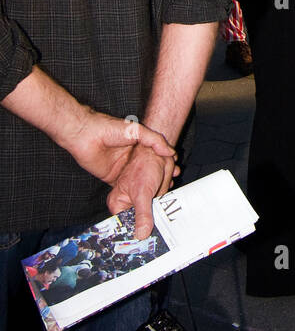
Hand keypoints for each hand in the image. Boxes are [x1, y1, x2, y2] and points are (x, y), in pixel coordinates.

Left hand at [62, 112, 178, 239]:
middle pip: (150, 171)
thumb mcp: (135, 130)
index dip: (166, 165)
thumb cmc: (108, 128)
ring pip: (139, 182)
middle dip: (160, 179)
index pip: (156, 157)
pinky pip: (125, 190)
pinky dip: (133, 196)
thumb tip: (170, 152)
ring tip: (160, 196)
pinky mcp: (112, 179)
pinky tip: (142, 202)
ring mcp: (123, 169)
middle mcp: (133, 159)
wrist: (83, 135)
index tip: (175, 173)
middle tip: (171, 187)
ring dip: (148, 190)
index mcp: (139, 146)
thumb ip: (154, 140)